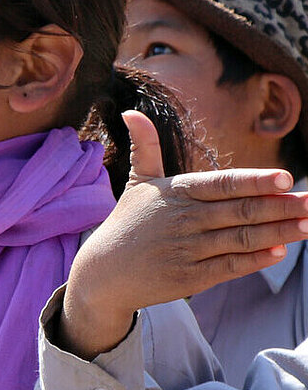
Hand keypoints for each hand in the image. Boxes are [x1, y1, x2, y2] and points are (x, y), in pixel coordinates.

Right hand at [58, 110, 307, 359]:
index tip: (285, 178)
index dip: (254, 182)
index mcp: (177, 194)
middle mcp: (184, 221)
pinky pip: (229, 267)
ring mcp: (187, 251)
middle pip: (240, 212)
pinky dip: (254, 260)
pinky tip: (278, 251)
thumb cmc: (126, 224)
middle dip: (280, 206)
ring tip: (306, 225)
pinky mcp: (189, 279)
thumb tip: (130, 111)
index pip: (223, 184)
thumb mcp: (137, 183)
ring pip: (240, 240)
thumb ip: (145, 147)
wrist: (103, 274)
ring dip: (277, 232)